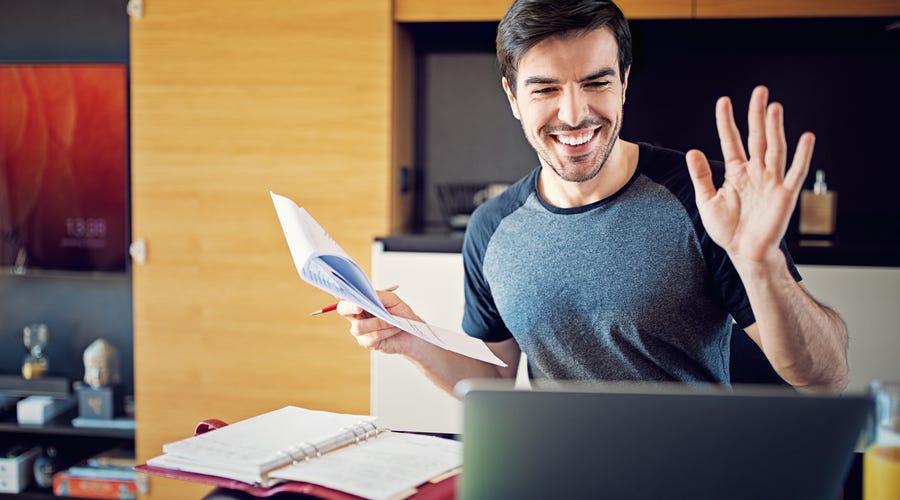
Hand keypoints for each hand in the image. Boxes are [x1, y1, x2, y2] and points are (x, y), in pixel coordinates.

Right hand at [336, 291, 420, 354]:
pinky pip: (373, 336)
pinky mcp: (367, 342)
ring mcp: (361, 331)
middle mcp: (357, 316)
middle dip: (350, 308)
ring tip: (392, 321)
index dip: (346, 296)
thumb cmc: (401, 315)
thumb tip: (369, 295)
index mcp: (361, 303)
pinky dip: (386, 331)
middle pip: (343, 310)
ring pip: (359, 327)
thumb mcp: (392, 300)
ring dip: (379, 322)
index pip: (346, 297)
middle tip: (360, 308)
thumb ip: (379, 295)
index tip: (354, 297)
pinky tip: (394, 329)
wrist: (412, 332)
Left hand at [686, 85, 813, 265]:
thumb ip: (701, 176)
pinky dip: (802, 155)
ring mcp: (771, 181)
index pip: (731, 141)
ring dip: (775, 128)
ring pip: (774, 148)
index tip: (724, 101)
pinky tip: (806, 137)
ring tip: (774, 107)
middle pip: (757, 138)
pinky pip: (796, 171)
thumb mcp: (707, 201)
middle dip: (757, 115)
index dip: (727, 122)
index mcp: (736, 173)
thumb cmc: (727, 229)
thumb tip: (692, 151)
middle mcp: (755, 172)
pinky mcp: (785, 194)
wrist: (743, 252)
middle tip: (759, 91)